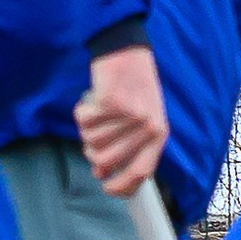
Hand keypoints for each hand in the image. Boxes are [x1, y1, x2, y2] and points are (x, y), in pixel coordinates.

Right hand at [76, 42, 167, 196]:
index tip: (106, 188)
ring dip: (87, 129)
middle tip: (93, 137)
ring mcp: (129, 114)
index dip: (122, 186)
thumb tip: (102, 172)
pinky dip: (82, 112)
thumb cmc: (133, 88)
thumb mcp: (142, 119)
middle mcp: (146, 126)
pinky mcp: (111, 101)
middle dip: (93, 152)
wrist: (127, 51)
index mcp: (158, 134)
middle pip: (107, 160)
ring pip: (92, 141)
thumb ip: (127, 147)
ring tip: (97, 113)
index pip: (141, 172)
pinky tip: (92, 101)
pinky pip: (84, 121)